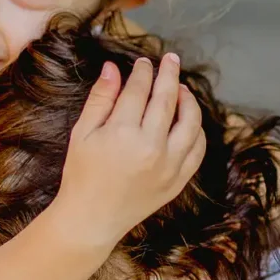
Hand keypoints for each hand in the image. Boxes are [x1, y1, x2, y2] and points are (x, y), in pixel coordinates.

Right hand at [57, 54, 205, 242]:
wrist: (92, 219)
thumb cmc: (81, 175)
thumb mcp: (82, 133)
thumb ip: (100, 99)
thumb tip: (113, 68)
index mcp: (123, 133)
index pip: (139, 90)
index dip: (143, 72)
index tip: (144, 63)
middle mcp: (151, 147)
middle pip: (167, 100)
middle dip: (170, 75)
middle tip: (171, 60)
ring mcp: (169, 166)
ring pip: (191, 123)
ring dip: (189, 101)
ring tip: (181, 89)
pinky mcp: (178, 181)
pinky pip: (197, 150)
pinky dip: (197, 132)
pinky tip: (189, 121)